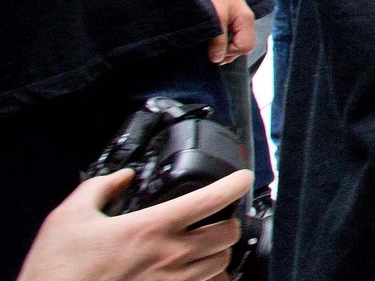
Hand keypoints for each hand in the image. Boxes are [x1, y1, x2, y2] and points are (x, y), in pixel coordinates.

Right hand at [16, 168, 248, 280]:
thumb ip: (99, 188)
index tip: (243, 178)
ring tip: (208, 245)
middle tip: (219, 216)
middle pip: (227, 233)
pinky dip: (211, 279)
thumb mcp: (70, 216)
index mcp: (151, 227)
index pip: (212, 199)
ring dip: (220, 251)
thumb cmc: (59, 268)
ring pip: (222, 264)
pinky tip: (198, 273)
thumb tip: (121, 177)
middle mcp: (169, 256)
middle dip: (229, 221)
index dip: (236, 184)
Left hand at [195, 0, 254, 64]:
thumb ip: (218, 39)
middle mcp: (243, 19)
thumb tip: (217, 59)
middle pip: (241, 44)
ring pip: (233, 37)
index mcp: (245, 20)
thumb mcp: (216, 17)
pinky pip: (226, 30)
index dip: (229, 54)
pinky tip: (207, 34)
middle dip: (226, 51)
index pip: (245, 47)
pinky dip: (218, 36)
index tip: (211, 53)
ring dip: (221, 44)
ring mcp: (235, 14)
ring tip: (206, 44)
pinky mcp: (225, 10)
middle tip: (207, 51)